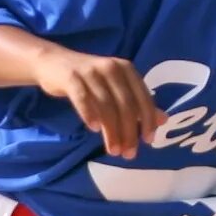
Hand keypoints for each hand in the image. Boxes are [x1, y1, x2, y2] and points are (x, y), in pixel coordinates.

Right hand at [35, 51, 163, 158]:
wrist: (52, 62)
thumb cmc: (89, 79)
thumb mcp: (116, 88)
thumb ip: (138, 103)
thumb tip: (163, 120)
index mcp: (126, 69)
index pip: (143, 97)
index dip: (147, 120)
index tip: (148, 141)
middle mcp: (111, 68)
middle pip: (125, 104)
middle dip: (129, 131)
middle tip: (128, 153)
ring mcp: (91, 72)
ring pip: (106, 105)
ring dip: (111, 131)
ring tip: (113, 150)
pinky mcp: (71, 77)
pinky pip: (83, 98)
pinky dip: (90, 114)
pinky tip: (94, 129)